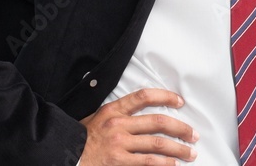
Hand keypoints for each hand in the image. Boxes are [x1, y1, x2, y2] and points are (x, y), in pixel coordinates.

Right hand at [79, 88, 198, 165]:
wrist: (62, 156)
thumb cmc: (80, 140)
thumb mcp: (97, 119)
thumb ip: (119, 114)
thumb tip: (144, 113)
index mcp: (113, 110)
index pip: (144, 96)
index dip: (165, 96)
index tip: (180, 101)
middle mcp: (118, 125)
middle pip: (158, 121)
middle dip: (180, 128)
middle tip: (193, 134)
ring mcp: (119, 145)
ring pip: (157, 144)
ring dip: (178, 149)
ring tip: (190, 153)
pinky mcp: (118, 162)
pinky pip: (147, 163)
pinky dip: (163, 164)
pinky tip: (172, 165)